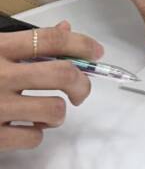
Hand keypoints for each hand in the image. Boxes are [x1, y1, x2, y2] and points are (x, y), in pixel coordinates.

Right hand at [0, 22, 102, 150]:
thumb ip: (24, 41)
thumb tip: (64, 30)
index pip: (51, 39)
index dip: (81, 43)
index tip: (96, 51)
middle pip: (62, 75)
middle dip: (81, 83)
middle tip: (80, 91)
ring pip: (53, 109)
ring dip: (58, 112)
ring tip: (48, 111)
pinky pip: (32, 138)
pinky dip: (36, 134)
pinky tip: (25, 127)